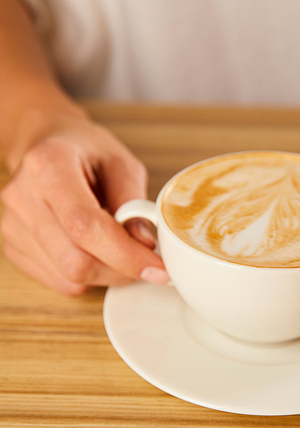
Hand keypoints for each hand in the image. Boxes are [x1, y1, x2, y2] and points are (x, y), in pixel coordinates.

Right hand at [1, 114, 167, 293]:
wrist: (47, 145)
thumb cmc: (85, 151)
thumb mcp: (121, 164)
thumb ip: (134, 202)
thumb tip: (144, 245)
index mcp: (49, 165)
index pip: (84, 225)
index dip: (124, 254)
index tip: (156, 266)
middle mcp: (23, 195)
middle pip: (76, 260)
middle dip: (121, 270)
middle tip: (145, 260)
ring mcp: (13, 224)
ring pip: (69, 278)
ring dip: (106, 275)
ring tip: (118, 249)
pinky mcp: (14, 246)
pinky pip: (59, 282)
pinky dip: (87, 277)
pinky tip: (95, 252)